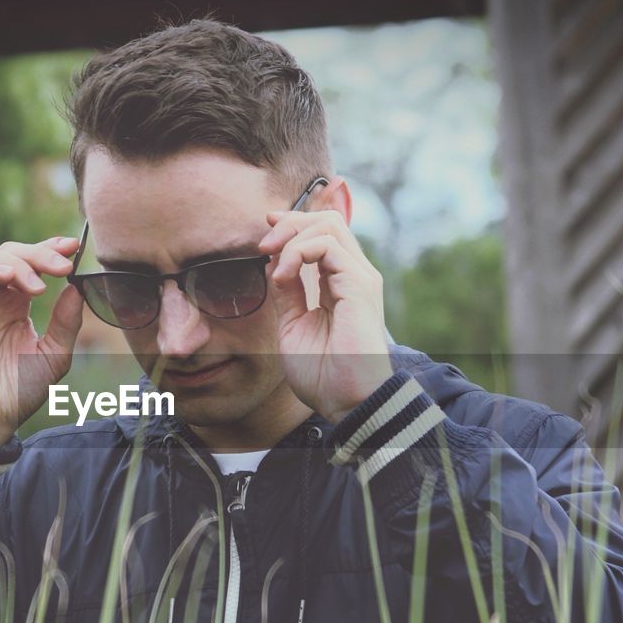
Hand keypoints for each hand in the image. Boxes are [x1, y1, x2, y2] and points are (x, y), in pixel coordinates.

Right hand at [0, 237, 83, 442]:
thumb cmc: (16, 393)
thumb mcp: (53, 356)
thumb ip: (66, 323)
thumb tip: (77, 288)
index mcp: (15, 302)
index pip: (30, 261)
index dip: (49, 248)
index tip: (73, 247)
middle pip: (9, 252)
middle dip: (38, 254)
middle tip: (61, 267)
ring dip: (13, 262)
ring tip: (36, 286)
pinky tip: (6, 279)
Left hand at [259, 210, 392, 424]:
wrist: (346, 401)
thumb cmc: (323, 373)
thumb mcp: (294, 324)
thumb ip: (288, 292)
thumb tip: (274, 261)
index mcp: (342, 284)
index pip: (323, 234)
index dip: (293, 225)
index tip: (265, 232)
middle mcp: (354, 276)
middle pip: (327, 221)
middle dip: (290, 223)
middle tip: (263, 246)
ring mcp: (360, 278)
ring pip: (328, 225)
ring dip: (291, 237)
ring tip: (272, 263)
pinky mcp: (359, 285)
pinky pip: (328, 245)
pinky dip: (297, 253)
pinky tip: (283, 277)